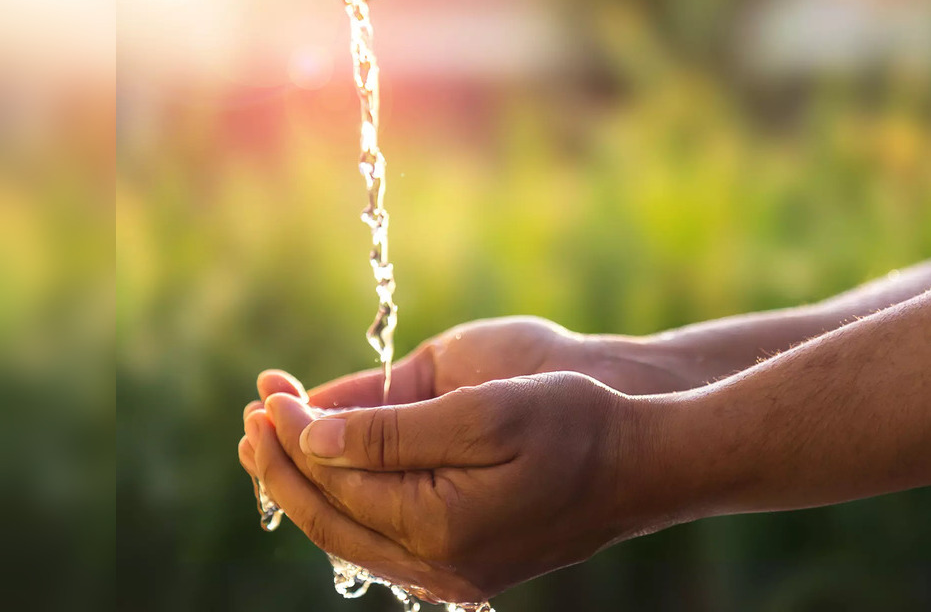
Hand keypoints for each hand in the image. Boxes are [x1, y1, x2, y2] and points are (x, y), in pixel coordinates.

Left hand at [246, 373, 655, 603]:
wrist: (642, 465)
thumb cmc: (573, 424)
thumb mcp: (484, 412)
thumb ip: (392, 431)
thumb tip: (311, 437)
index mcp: (436, 527)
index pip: (334, 482)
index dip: (293, 434)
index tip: (267, 391)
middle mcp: (436, 567)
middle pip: (330, 519)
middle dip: (283, 466)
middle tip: (252, 416)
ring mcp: (452, 575)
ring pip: (353, 536)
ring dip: (310, 487)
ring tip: (275, 443)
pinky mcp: (466, 568)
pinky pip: (385, 542)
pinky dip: (348, 505)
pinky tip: (335, 477)